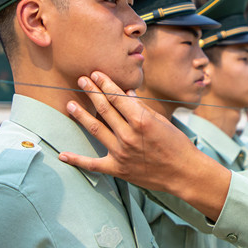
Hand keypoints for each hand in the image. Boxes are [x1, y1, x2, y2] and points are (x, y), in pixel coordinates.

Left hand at [58, 71, 230, 218]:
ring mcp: (121, 153)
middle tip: (81, 80)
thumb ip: (141, 107)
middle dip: (91, 92)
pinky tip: (62, 155)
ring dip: (81, 116)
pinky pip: (93, 165)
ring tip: (70, 105)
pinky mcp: (118, 169)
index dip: (104, 83)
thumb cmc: (177, 144)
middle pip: (104, 109)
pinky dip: (77, 160)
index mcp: (141, 120)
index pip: (117, 97)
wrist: (184, 173)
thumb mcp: (161, 121)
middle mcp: (129, 135)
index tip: (95, 73)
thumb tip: (126, 93)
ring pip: (96, 130)